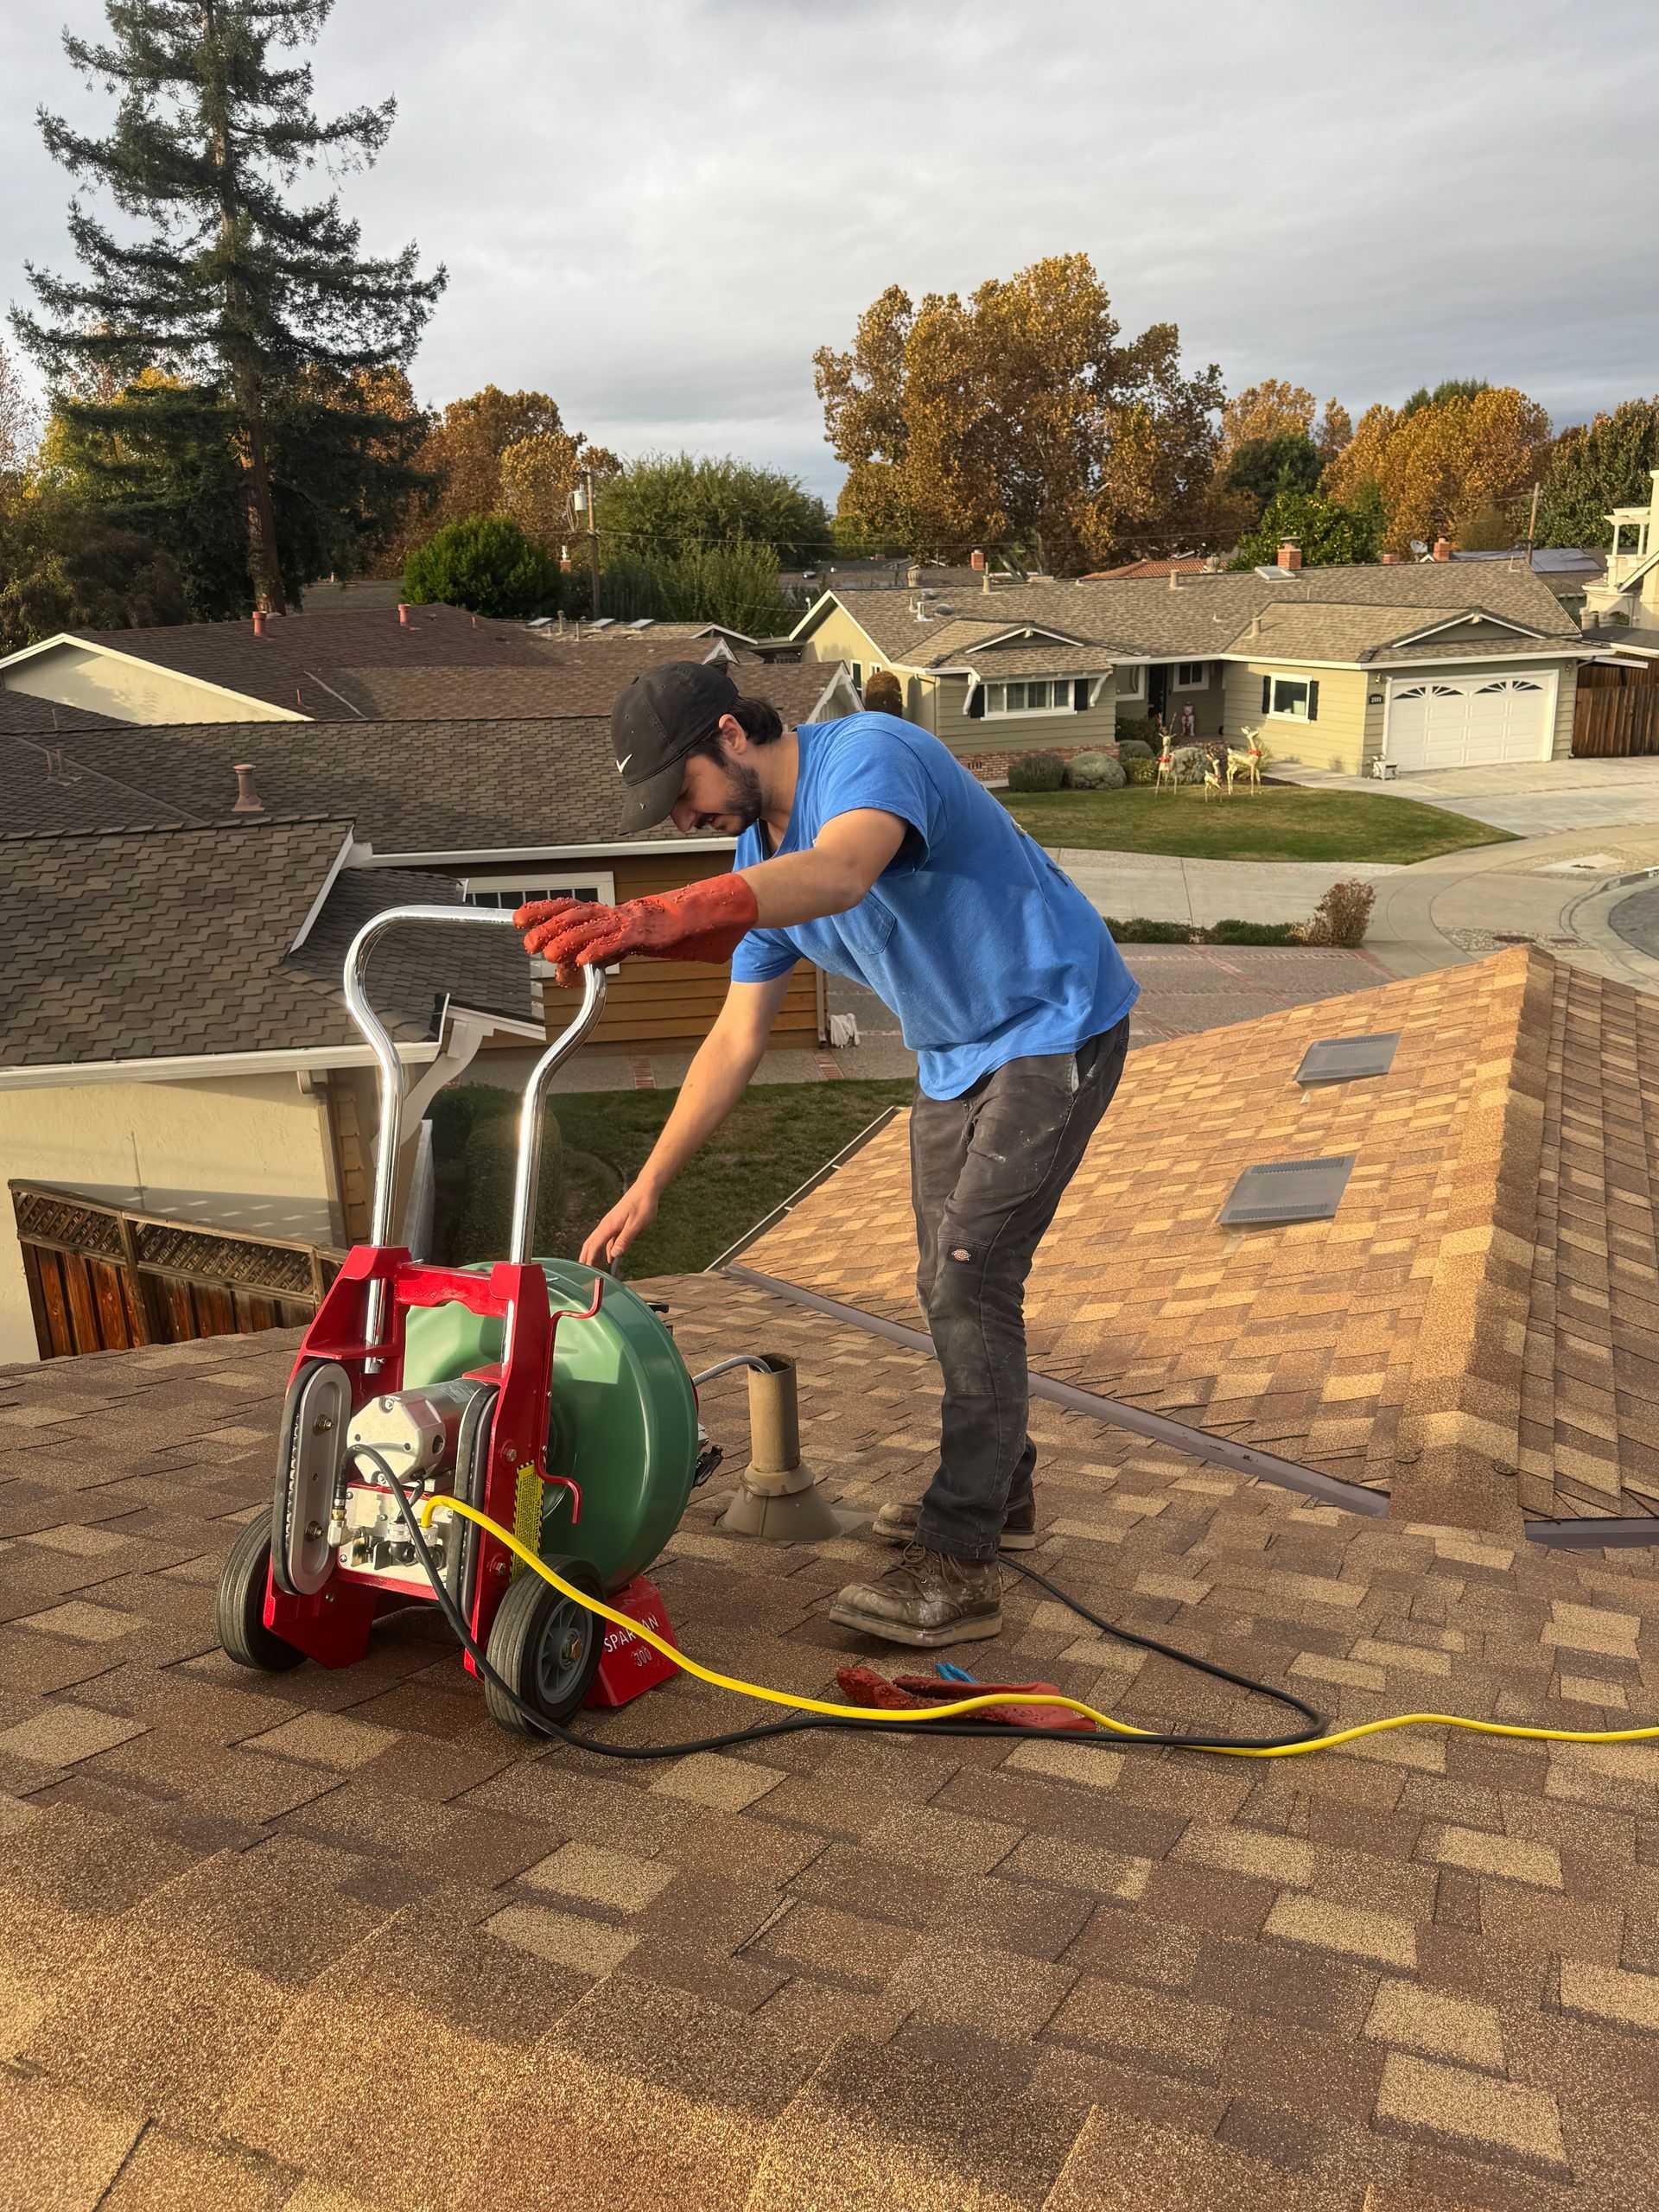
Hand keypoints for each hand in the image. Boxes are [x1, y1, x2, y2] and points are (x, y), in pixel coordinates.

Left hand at [514, 875, 758, 971]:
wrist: (729, 908)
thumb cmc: (695, 928)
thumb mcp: (648, 946)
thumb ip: (613, 955)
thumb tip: (582, 968)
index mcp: (623, 913)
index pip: (577, 910)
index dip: (547, 913)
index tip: (521, 921)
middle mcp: (626, 913)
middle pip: (577, 915)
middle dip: (548, 925)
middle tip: (524, 938)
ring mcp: (639, 920)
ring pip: (594, 926)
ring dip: (566, 939)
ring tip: (543, 950)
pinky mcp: (655, 931)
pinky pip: (622, 941)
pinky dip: (600, 949)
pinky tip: (582, 959)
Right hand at [580, 1182, 658, 1269]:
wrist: (646, 1189)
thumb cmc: (642, 1204)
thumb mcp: (636, 1224)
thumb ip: (625, 1239)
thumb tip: (614, 1255)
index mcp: (608, 1226)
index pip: (594, 1246)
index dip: (589, 1259)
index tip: (587, 1272)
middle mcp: (606, 1225)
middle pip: (591, 1244)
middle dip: (586, 1258)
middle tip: (583, 1273)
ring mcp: (611, 1224)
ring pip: (598, 1242)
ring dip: (595, 1255)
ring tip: (595, 1269)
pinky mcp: (617, 1224)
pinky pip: (608, 1240)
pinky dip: (606, 1250)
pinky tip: (610, 1258)